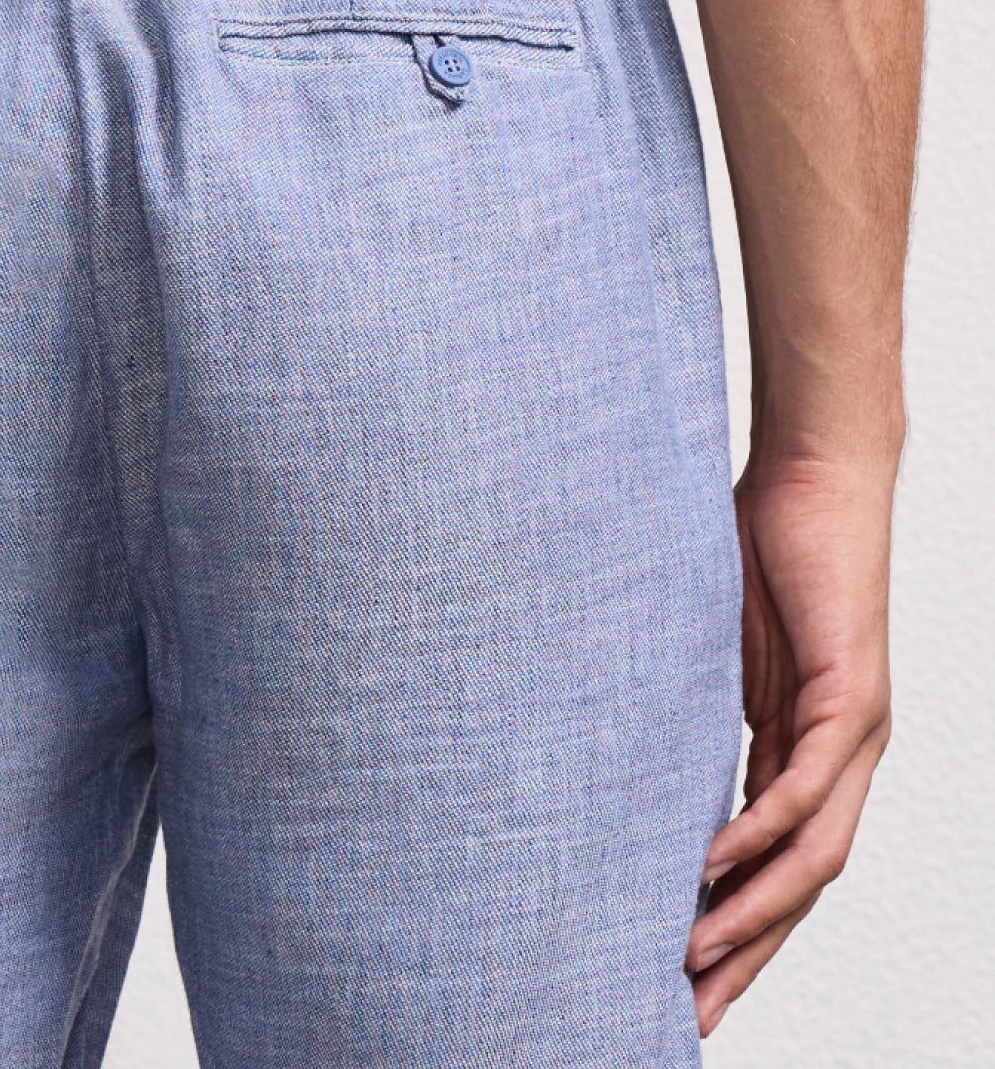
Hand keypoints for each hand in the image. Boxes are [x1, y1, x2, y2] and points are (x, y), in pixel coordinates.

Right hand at [687, 453, 894, 1035]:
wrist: (818, 475)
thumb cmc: (763, 548)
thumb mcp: (717, 650)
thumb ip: (697, 709)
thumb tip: (634, 755)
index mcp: (804, 749)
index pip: (772, 863)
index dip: (732, 926)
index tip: (677, 971)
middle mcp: (839, 756)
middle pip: (797, 885)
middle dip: (743, 953)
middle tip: (688, 1012)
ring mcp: (852, 730)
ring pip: (810, 855)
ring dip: (751, 914)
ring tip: (690, 958)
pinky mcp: (851, 693)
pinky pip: (806, 785)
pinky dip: (761, 834)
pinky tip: (712, 867)